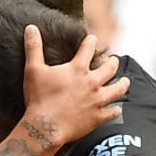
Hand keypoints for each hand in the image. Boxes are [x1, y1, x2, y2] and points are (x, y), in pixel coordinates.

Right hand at [23, 29, 127, 145]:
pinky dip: (115, 110)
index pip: (88, 48)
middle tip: (112, 61)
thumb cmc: (38, 99)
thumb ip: (34, 47)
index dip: (91, 41)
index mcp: (77, 69)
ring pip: (118, 89)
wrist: (45, 128)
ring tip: (124, 81)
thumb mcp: (33, 70)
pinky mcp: (97, 117)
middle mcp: (92, 83)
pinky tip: (117, 108)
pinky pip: (113, 112)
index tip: (93, 39)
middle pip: (110, 68)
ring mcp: (97, 101)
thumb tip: (31, 28)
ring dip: (122, 84)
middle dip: (112, 62)